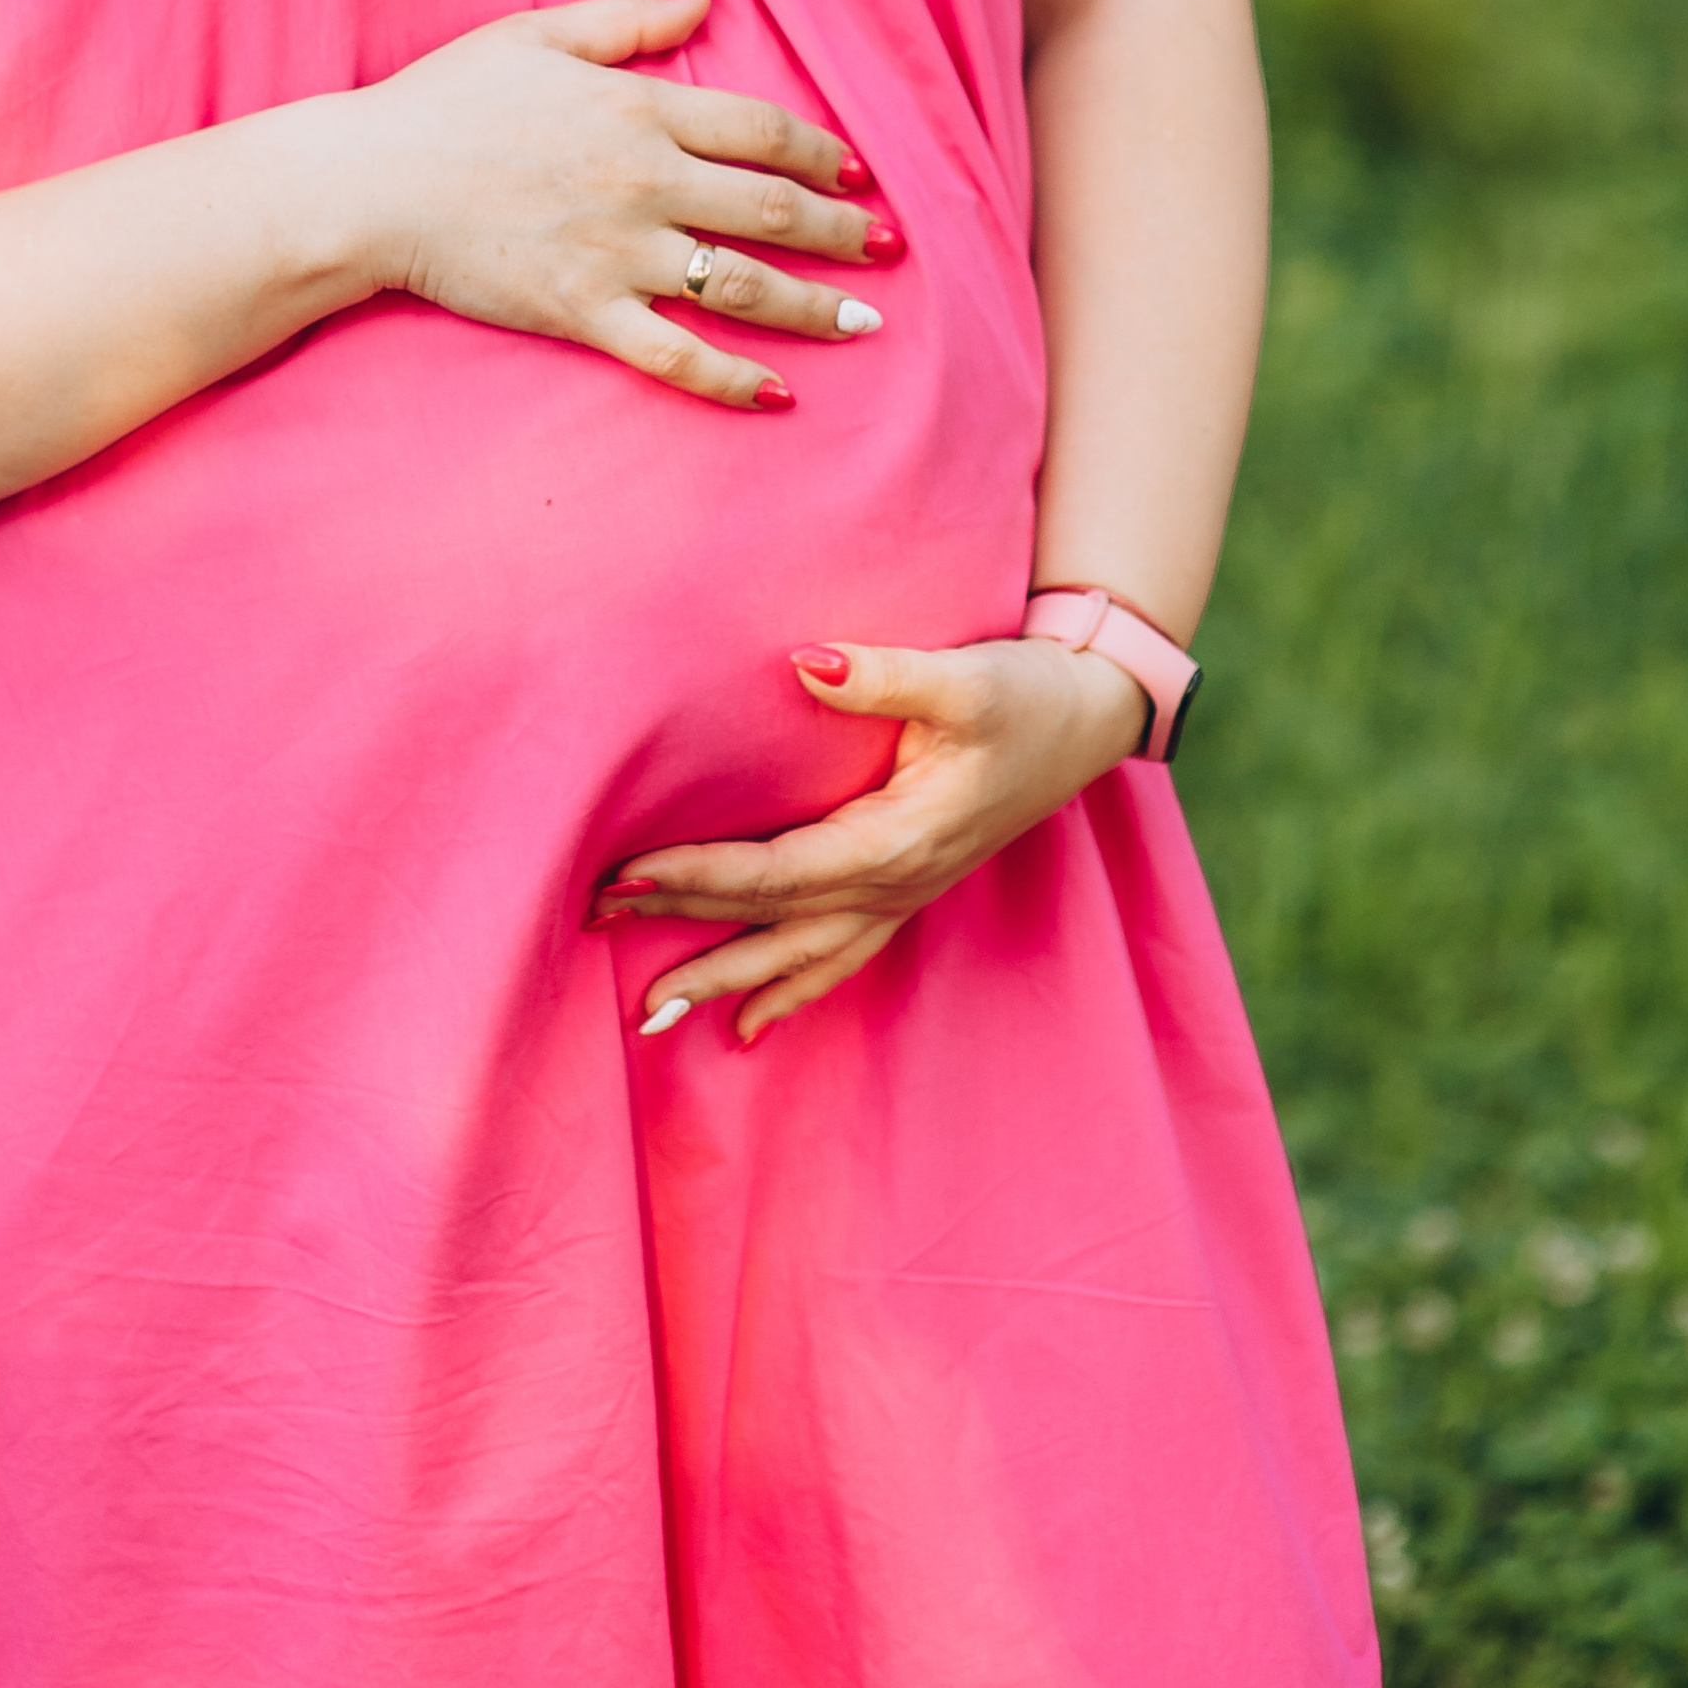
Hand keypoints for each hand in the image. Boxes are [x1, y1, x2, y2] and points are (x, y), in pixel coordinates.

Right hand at [351, 0, 899, 409]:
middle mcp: (643, 182)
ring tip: (864, 323)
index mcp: (638, 109)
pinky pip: (673, 354)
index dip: (820, 154)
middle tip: (887, 251)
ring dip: (812, 307)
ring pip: (740, 286)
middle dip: (841, 234)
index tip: (857, 175)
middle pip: (771, 211)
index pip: (761, 130)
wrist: (367, 182)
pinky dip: (728, 378)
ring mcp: (615, 253)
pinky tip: (774, 394)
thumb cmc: (444, 101)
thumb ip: (629, 20)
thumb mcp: (537, 35)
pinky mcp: (580, 313)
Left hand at [589, 637, 1146, 1038]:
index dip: (697, 877)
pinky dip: (792, 994)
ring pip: (802, 959)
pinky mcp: (911, 888)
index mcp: (896, 840)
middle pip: (773, 924)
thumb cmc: (1027, 696)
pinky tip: (750, 1026)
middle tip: (595, 927)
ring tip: (653, 1013)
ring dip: (727, 981)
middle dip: (685, 931)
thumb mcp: (964, 678)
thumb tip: (805, 662)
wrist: (1091, 719)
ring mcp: (906, 895)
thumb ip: (884, 676)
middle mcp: (895, 884)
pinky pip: (840, 959)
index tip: (624, 874)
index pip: (774, 871)